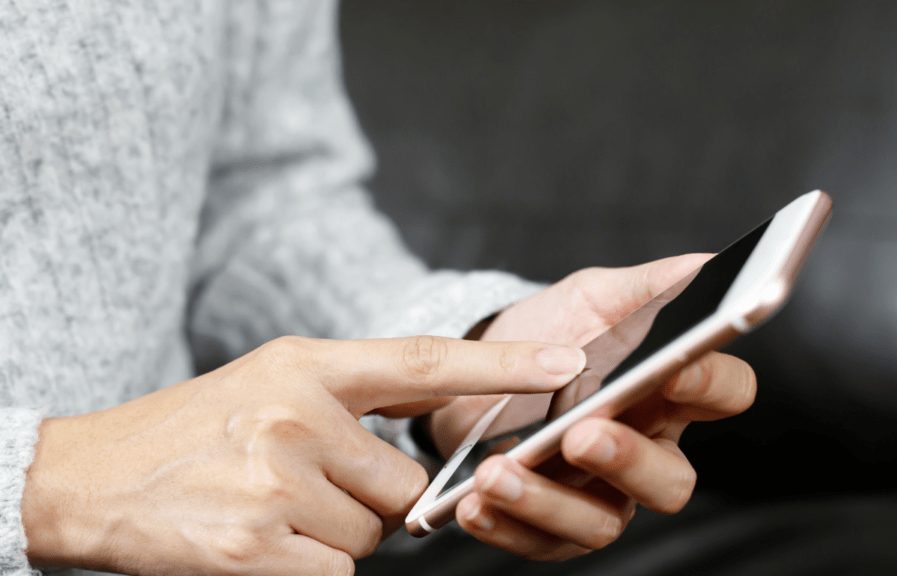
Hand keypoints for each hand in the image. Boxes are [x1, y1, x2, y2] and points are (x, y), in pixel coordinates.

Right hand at [21, 335, 585, 575]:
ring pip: (371, 536)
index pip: (424, 360)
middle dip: (373, 500)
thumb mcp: (276, 382)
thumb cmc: (197, 429)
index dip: (503, 362)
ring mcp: (274, 480)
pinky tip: (260, 543)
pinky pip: (336, 574)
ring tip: (272, 509)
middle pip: (404, 486)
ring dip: (334, 535)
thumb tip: (435, 433)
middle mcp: (296, 414)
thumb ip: (357, 400)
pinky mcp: (251, 546)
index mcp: (308, 365)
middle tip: (304, 486)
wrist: (90, 476)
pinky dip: (309, 569)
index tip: (570, 361)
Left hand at [433, 255, 756, 559]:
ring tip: (497, 473)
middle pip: (671, 480)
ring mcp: (601, 494)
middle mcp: (646, 450)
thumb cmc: (548, 331)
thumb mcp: (591, 298)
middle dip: (628, 462)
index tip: (674, 368)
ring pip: (604, 523)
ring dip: (548, 503)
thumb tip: (704, 264)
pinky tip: (471, 503)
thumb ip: (646, 285)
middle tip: (580, 434)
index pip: (724, 393)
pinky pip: (541, 542)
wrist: (476, 367)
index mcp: (668, 391)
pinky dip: (505, 527)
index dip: (710, 384)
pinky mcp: (552, 524)